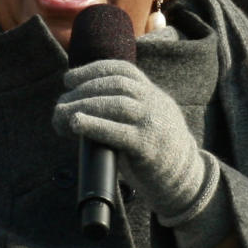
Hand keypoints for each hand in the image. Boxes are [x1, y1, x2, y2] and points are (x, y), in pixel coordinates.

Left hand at [53, 60, 217, 226]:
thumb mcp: (146, 118)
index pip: (122, 69)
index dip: (92, 69)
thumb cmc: (156, 148)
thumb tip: (80, 104)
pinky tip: (75, 123)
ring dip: (83, 105)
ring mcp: (152, 123)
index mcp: (152, 93)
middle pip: (116, 84)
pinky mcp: (147, 146)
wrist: (185, 178)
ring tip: (61, 113)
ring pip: (116, 103)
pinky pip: (118, 131)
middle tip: (61, 101)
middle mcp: (154, 103)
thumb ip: (124, 107)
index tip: (69, 79)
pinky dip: (94, 125)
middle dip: (83, 88)